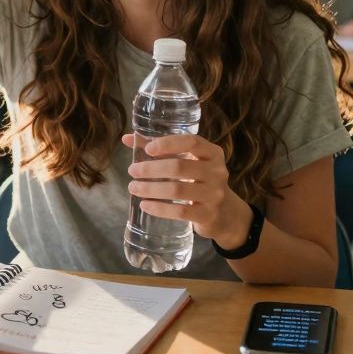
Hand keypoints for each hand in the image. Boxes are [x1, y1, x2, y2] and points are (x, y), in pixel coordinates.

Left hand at [121, 132, 252, 249]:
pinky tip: (145, 205)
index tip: (148, 149)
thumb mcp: (188, 161)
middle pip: (179, 167)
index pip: (192, 142)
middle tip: (132, 171)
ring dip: (150, 189)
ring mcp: (214, 195)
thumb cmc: (199, 180)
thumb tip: (126, 138)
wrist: (225, 213)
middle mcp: (217, 172)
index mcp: (212, 153)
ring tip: (133, 187)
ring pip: (177, 190)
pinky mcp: (208, 215)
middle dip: (151, 169)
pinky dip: (159, 208)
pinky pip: (180, 211)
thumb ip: (161, 149)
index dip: (168, 144)